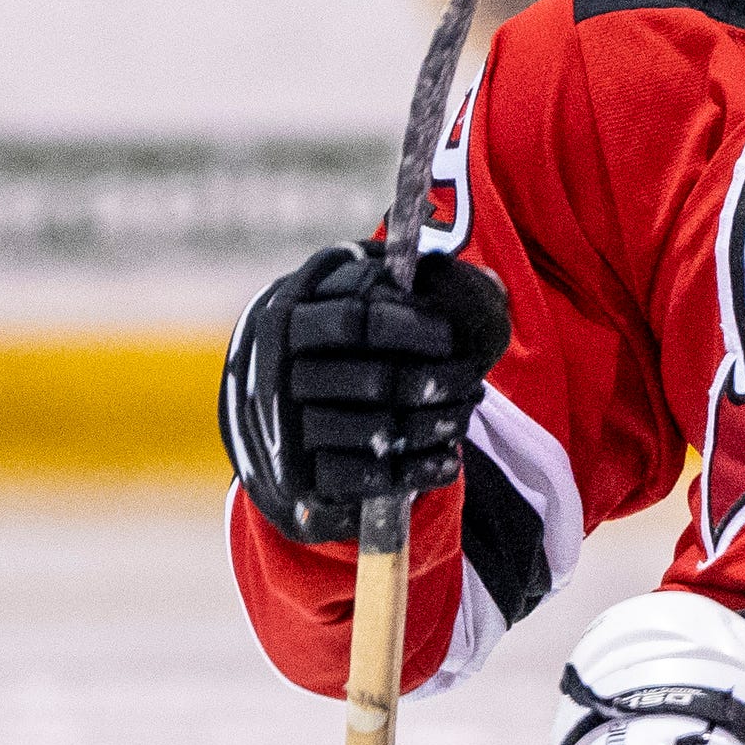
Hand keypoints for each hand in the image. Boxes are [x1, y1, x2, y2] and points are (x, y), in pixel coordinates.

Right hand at [220, 244, 512, 544]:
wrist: (272, 410)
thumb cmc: (325, 345)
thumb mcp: (337, 300)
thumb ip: (381, 280)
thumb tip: (444, 267)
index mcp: (288, 320)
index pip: (355, 320)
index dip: (409, 328)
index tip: (449, 336)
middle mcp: (279, 376)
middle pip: (375, 382)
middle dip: (436, 382)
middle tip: (472, 380)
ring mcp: (288, 429)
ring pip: (378, 432)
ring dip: (435, 425)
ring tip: (464, 414)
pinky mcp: (304, 476)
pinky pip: (370, 478)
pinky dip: (418, 469)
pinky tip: (449, 457)